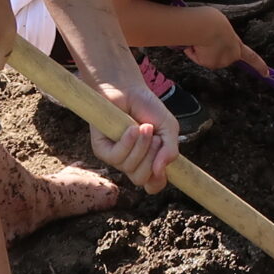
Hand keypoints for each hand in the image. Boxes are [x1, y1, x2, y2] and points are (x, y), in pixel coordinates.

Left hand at [90, 71, 179, 192]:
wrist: (127, 89)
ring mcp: (116, 157)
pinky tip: (130, 128)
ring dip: (142, 146)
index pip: (153, 185)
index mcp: (149, 160)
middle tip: (155, 137)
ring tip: (144, 127)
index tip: (163, 167)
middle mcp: (131, 162)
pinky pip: (116, 158)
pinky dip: (127, 142)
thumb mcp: (168, 128)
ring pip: (130, 168)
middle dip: (152, 157)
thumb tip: (161, 170)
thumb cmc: (147, 108)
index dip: (158, 181)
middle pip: (141, 179)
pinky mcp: (102, 149)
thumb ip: (170, 150)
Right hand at [182, 9, 268, 75]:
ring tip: (200, 37)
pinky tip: (194, 43)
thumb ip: (220, 37)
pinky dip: (192, 51)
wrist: (206, 26)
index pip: (251, 57)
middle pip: (218, 55)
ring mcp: (219, 62)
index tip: (266, 74)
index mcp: (237, 45)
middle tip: (204, 36)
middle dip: (210, 49)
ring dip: (200, 48)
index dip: (259, 65)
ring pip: (205, 56)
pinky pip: (195, 56)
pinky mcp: (208, 64)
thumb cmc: (213, 21)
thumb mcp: (221, 27)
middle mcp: (230, 57)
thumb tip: (206, 41)